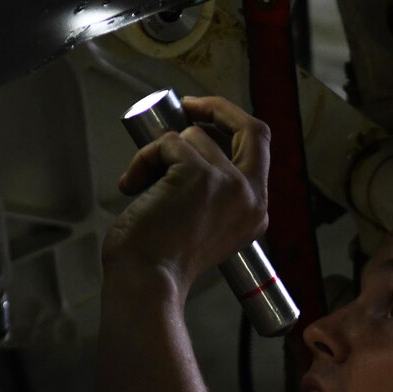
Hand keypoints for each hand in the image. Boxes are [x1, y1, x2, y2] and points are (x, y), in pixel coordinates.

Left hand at [103, 95, 272, 295]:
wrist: (147, 283)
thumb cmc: (161, 261)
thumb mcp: (205, 225)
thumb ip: (212, 190)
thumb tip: (188, 141)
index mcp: (256, 210)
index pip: (260, 147)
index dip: (232, 123)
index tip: (203, 118)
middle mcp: (252, 196)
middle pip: (250, 128)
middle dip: (216, 108)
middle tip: (185, 108)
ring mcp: (229, 184)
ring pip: (192, 137)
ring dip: (158, 154)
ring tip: (141, 185)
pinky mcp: (199, 175)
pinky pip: (166, 144)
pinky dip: (143, 159)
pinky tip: (132, 187)